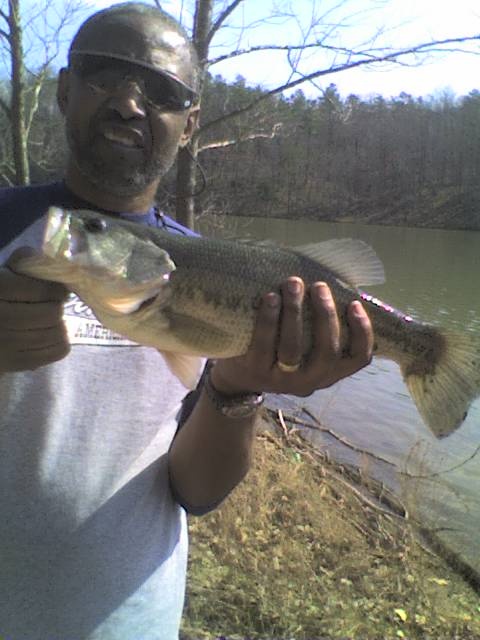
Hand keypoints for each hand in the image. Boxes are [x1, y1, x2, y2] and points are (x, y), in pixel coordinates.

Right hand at [0, 248, 69, 372]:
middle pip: (51, 313)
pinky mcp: (14, 363)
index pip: (41, 290)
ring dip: (60, 325)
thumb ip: (24, 263)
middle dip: (58, 307)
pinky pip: (56, 351)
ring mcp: (6, 344)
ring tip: (52, 321)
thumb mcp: (2, 274)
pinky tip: (50, 335)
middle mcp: (0, 318)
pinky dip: (60, 342)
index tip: (61, 290)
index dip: (58, 290)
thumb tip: (53, 262)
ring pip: (56, 334)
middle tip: (54, 306)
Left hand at [210, 277, 372, 396]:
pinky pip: (264, 345)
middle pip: (327, 352)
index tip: (355, 303)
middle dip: (325, 315)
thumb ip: (321, 327)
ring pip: (293, 348)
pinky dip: (269, 319)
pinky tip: (271, 298)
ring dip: (295, 311)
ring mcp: (282, 380)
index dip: (363, 332)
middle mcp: (309, 381)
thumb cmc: (280, 349)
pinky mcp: (256, 372)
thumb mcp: (306, 347)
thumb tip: (337, 287)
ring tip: (293, 283)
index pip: (359, 359)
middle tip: (319, 286)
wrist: (238, 376)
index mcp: (329, 372)